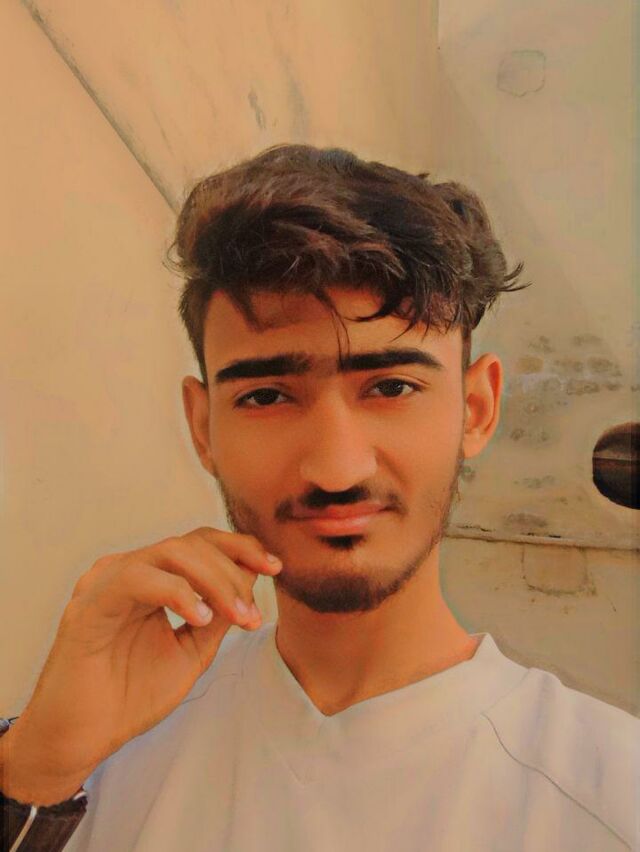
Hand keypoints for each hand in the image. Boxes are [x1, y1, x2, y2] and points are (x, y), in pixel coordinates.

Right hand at [0, 527, 280, 804]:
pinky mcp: (89, 603)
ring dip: (214, 581)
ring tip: (236, 617)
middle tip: (253, 612)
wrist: (82, 739)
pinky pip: (139, 578)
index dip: (241, 548)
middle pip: (191, 543)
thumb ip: (218, 614)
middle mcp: (127, 569)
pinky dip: (178, 592)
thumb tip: (253, 576)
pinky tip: (201, 618)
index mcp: (150, 576)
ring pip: (171, 552)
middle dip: (234, 570)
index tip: (276, 567)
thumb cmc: (130, 695)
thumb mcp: (191, 650)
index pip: (199, 543)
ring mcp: (106, 581)